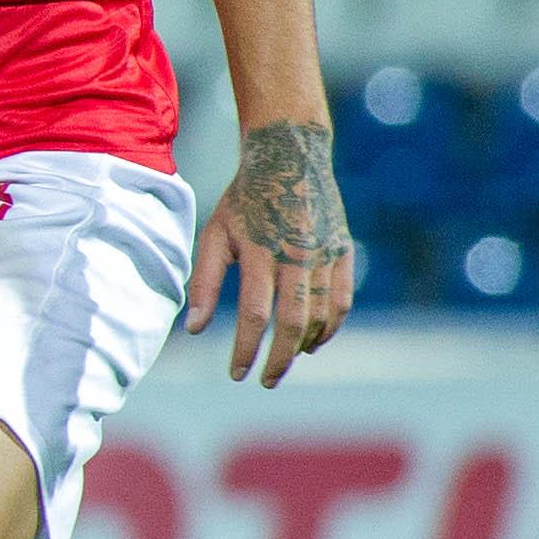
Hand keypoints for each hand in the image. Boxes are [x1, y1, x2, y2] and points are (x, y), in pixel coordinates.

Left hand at [188, 120, 353, 385]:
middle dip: (279, 359)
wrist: (290, 157)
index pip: (256, 315)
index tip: (237, 373)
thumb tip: (195, 329)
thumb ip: (205, 282)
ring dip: (303, 345)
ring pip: (321, 315)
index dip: (247, 350)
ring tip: (283, 360)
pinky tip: (313, 341)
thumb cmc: (243, 200)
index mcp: (260, 251)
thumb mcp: (215, 234)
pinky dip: (330, 326)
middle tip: (265, 381)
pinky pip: (342, 299)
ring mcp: (326, 253)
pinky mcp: (343, 251)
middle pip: (294, 322)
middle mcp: (297, 255)